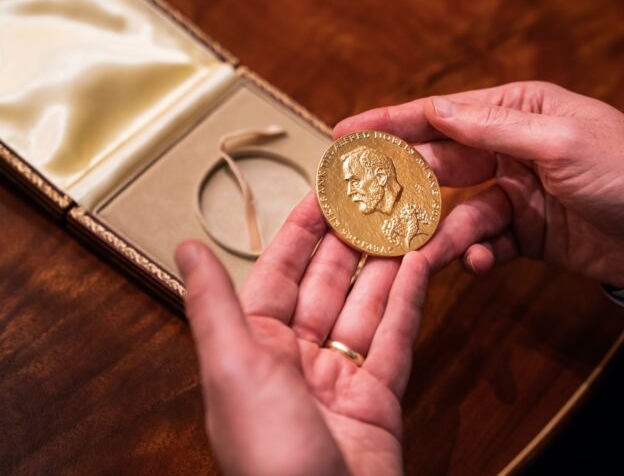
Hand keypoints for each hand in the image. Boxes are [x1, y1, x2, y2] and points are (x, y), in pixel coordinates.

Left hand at [175, 194, 427, 475]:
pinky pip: (395, 336)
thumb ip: (214, 305)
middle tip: (376, 197)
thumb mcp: (233, 369)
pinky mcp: (379, 397)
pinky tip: (420, 265)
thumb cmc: (269, 457)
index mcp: (254, 348)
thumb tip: (188, 249)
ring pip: (366, 304)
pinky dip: (409, 299)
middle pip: (329, 282)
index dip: (303, 228)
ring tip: (406, 220)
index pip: (281, 271)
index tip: (325, 190)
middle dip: (352, 238)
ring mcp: (340, 377)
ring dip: (386, 262)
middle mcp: (296, 359)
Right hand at [334, 82, 623, 287]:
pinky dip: (477, 255)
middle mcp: (508, 149)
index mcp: (516, 112)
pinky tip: (478, 263)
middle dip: (404, 186)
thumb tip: (434, 110)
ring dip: (439, 234)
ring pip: (457, 212)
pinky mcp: (524, 233)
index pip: (442, 114)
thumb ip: (493, 128)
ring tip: (418, 253)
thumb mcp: (559, 140)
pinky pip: (484, 243)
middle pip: (439, 165)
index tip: (344, 133)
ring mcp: (514, 194)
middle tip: (365, 206)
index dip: (391, 123)